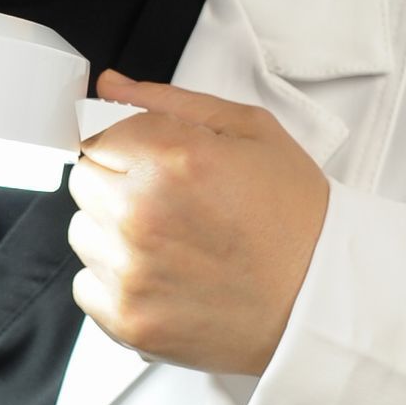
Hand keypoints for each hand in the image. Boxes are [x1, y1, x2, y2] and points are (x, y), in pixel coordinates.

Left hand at [67, 70, 329, 375]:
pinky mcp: (127, 319)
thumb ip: (170, 102)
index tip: (149, 161)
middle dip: (119, 183)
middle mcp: (141, 215)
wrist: (323, 300)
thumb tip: (109, 85)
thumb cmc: (296, 218)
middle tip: (171, 203)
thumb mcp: (250, 132)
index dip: (124, 144)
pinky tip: (164, 276)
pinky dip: (116, 281)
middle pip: (83, 180)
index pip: (94, 134)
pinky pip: (85, 285)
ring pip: (82, 232)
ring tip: (173, 243)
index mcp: (172, 159)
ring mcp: (130, 272)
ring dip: (113, 233)